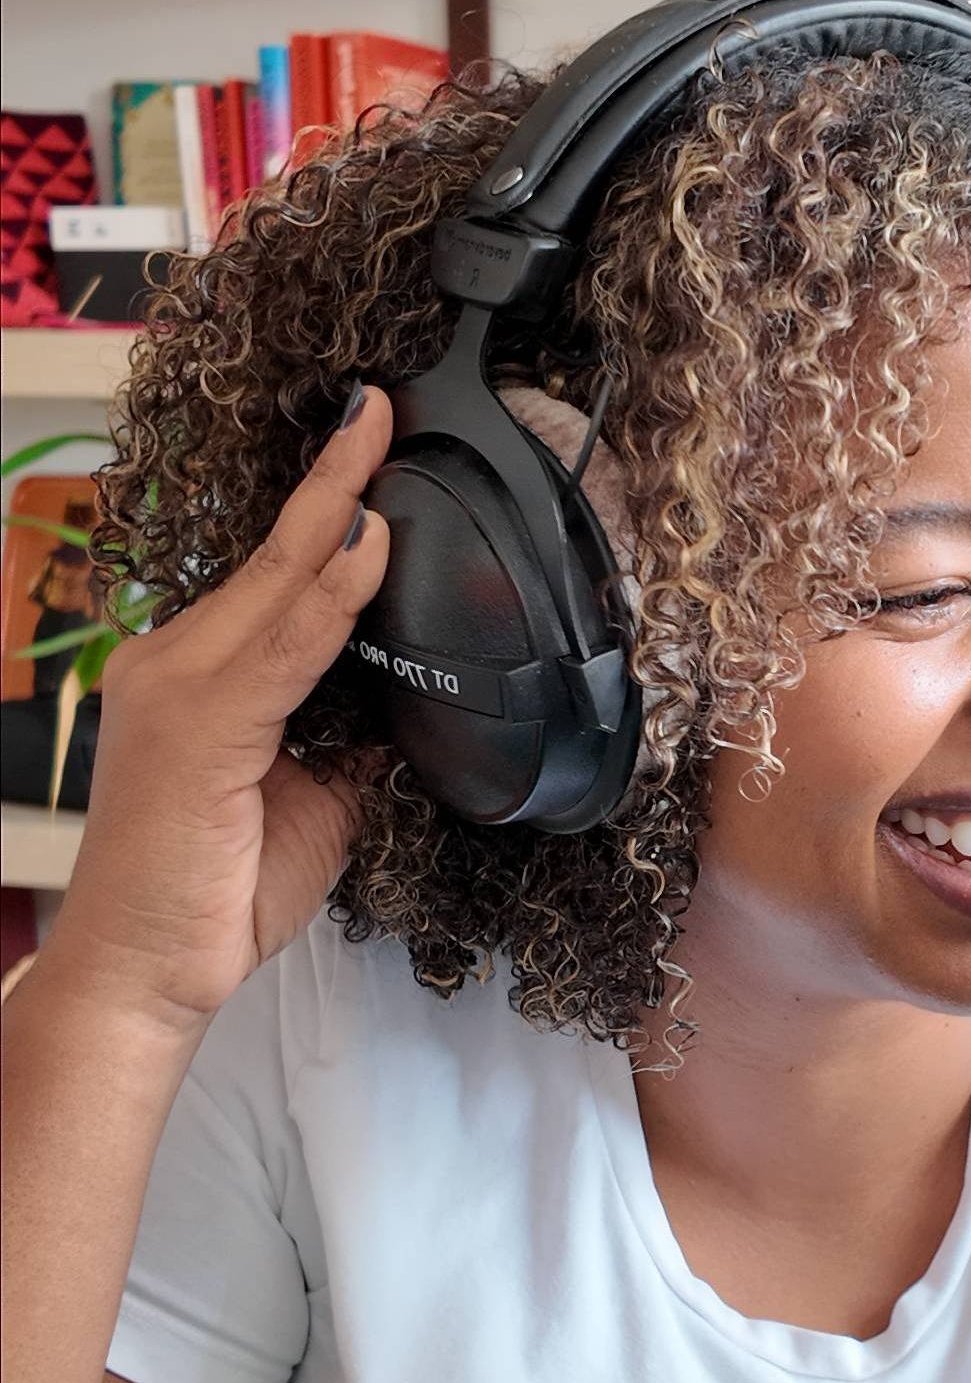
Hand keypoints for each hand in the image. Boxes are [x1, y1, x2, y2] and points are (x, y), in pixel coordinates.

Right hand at [39, 383, 391, 1030]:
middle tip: (381, 405)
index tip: (370, 440)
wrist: (148, 977)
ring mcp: (178, 683)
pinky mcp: (195, 720)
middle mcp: (177, 660)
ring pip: (277, 582)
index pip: (278, 571)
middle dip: (334, 477)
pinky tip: (367, 543)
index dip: (327, 505)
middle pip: (274, 554)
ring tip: (377, 439)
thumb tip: (411, 700)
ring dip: (337, 509)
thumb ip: (355, 737)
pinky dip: (331, 592)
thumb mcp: (318, 799)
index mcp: (204, 671)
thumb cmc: (217, 892)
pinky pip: (283, 643)